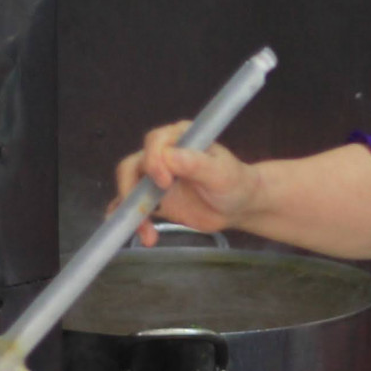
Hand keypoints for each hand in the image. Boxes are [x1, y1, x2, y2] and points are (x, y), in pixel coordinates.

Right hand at [112, 121, 264, 244]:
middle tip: (149, 212)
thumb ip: (195, 163)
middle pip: (132, 166)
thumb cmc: (235, 182)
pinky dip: (130, 220)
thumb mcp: (220, 173)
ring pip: (130, 188)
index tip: (165, 182)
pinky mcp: (155, 199)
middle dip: (133, 190)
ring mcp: (156, 177)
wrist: (240, 205)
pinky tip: (136, 233)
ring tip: (147, 233)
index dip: (153, 161)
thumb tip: (169, 156)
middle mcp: (162, 154)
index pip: (154, 143)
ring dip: (132, 211)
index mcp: (180, 138)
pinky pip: (134, 207)